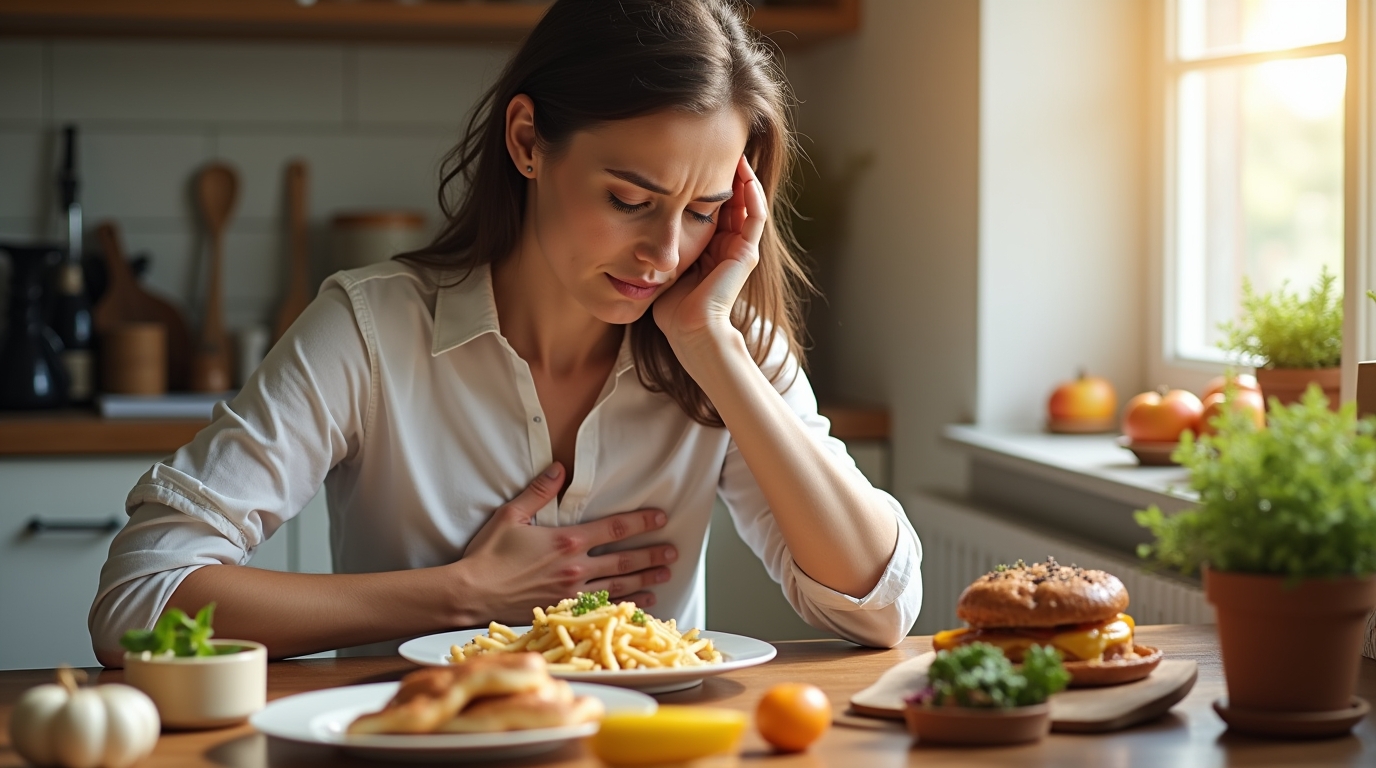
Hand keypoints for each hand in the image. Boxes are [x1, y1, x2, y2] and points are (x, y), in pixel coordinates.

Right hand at [451, 463, 677, 625]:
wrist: (471, 594)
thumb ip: (539, 491)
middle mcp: (576, 567)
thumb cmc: (488, 554)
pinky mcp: (564, 612)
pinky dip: (624, 606)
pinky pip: (602, 608)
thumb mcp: (511, 514)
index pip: (615, 528)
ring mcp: (572, 593)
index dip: (641, 522)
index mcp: (567, 540)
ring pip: (618, 586)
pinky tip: (638, 606)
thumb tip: (559, 467)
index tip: (661, 518)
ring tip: (665, 577)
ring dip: (645, 581)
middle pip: (624, 560)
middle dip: (651, 555)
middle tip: (673, 552)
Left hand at [653, 155, 766, 352]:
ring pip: (747, 204)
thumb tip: (635, 224)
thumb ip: (660, 246)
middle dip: (725, 174)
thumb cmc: (671, 308)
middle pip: (732, 201)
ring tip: (736, 152)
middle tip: (718, 146)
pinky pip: (755, 217)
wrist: (688, 330)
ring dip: (743, 178)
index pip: (712, 208)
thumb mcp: (663, 266)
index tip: (694, 159)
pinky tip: (744, 174)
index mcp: (709, 249)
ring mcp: (740, 250)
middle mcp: (727, 247)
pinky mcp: (747, 253)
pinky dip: (752, 195)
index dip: (706, 183)